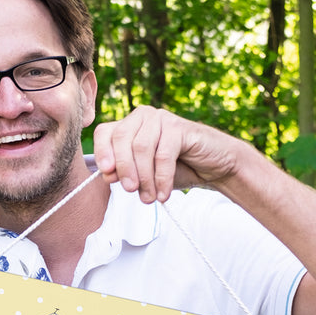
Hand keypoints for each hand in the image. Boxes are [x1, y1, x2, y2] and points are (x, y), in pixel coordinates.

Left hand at [92, 105, 241, 202]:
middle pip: (121, 139)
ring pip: (141, 148)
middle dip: (124, 169)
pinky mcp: (179, 127)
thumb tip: (106, 174)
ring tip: (149, 198)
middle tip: (130, 191)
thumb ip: (124, 173)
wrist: (213, 167)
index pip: (104, 132)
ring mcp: (161, 118)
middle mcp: (143, 117)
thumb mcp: (144, 175)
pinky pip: (163, 155)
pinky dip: (162, 178)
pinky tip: (163, 194)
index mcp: (129, 125)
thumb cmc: (176, 169)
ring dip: (144, 178)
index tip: (106, 174)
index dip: (102, 152)